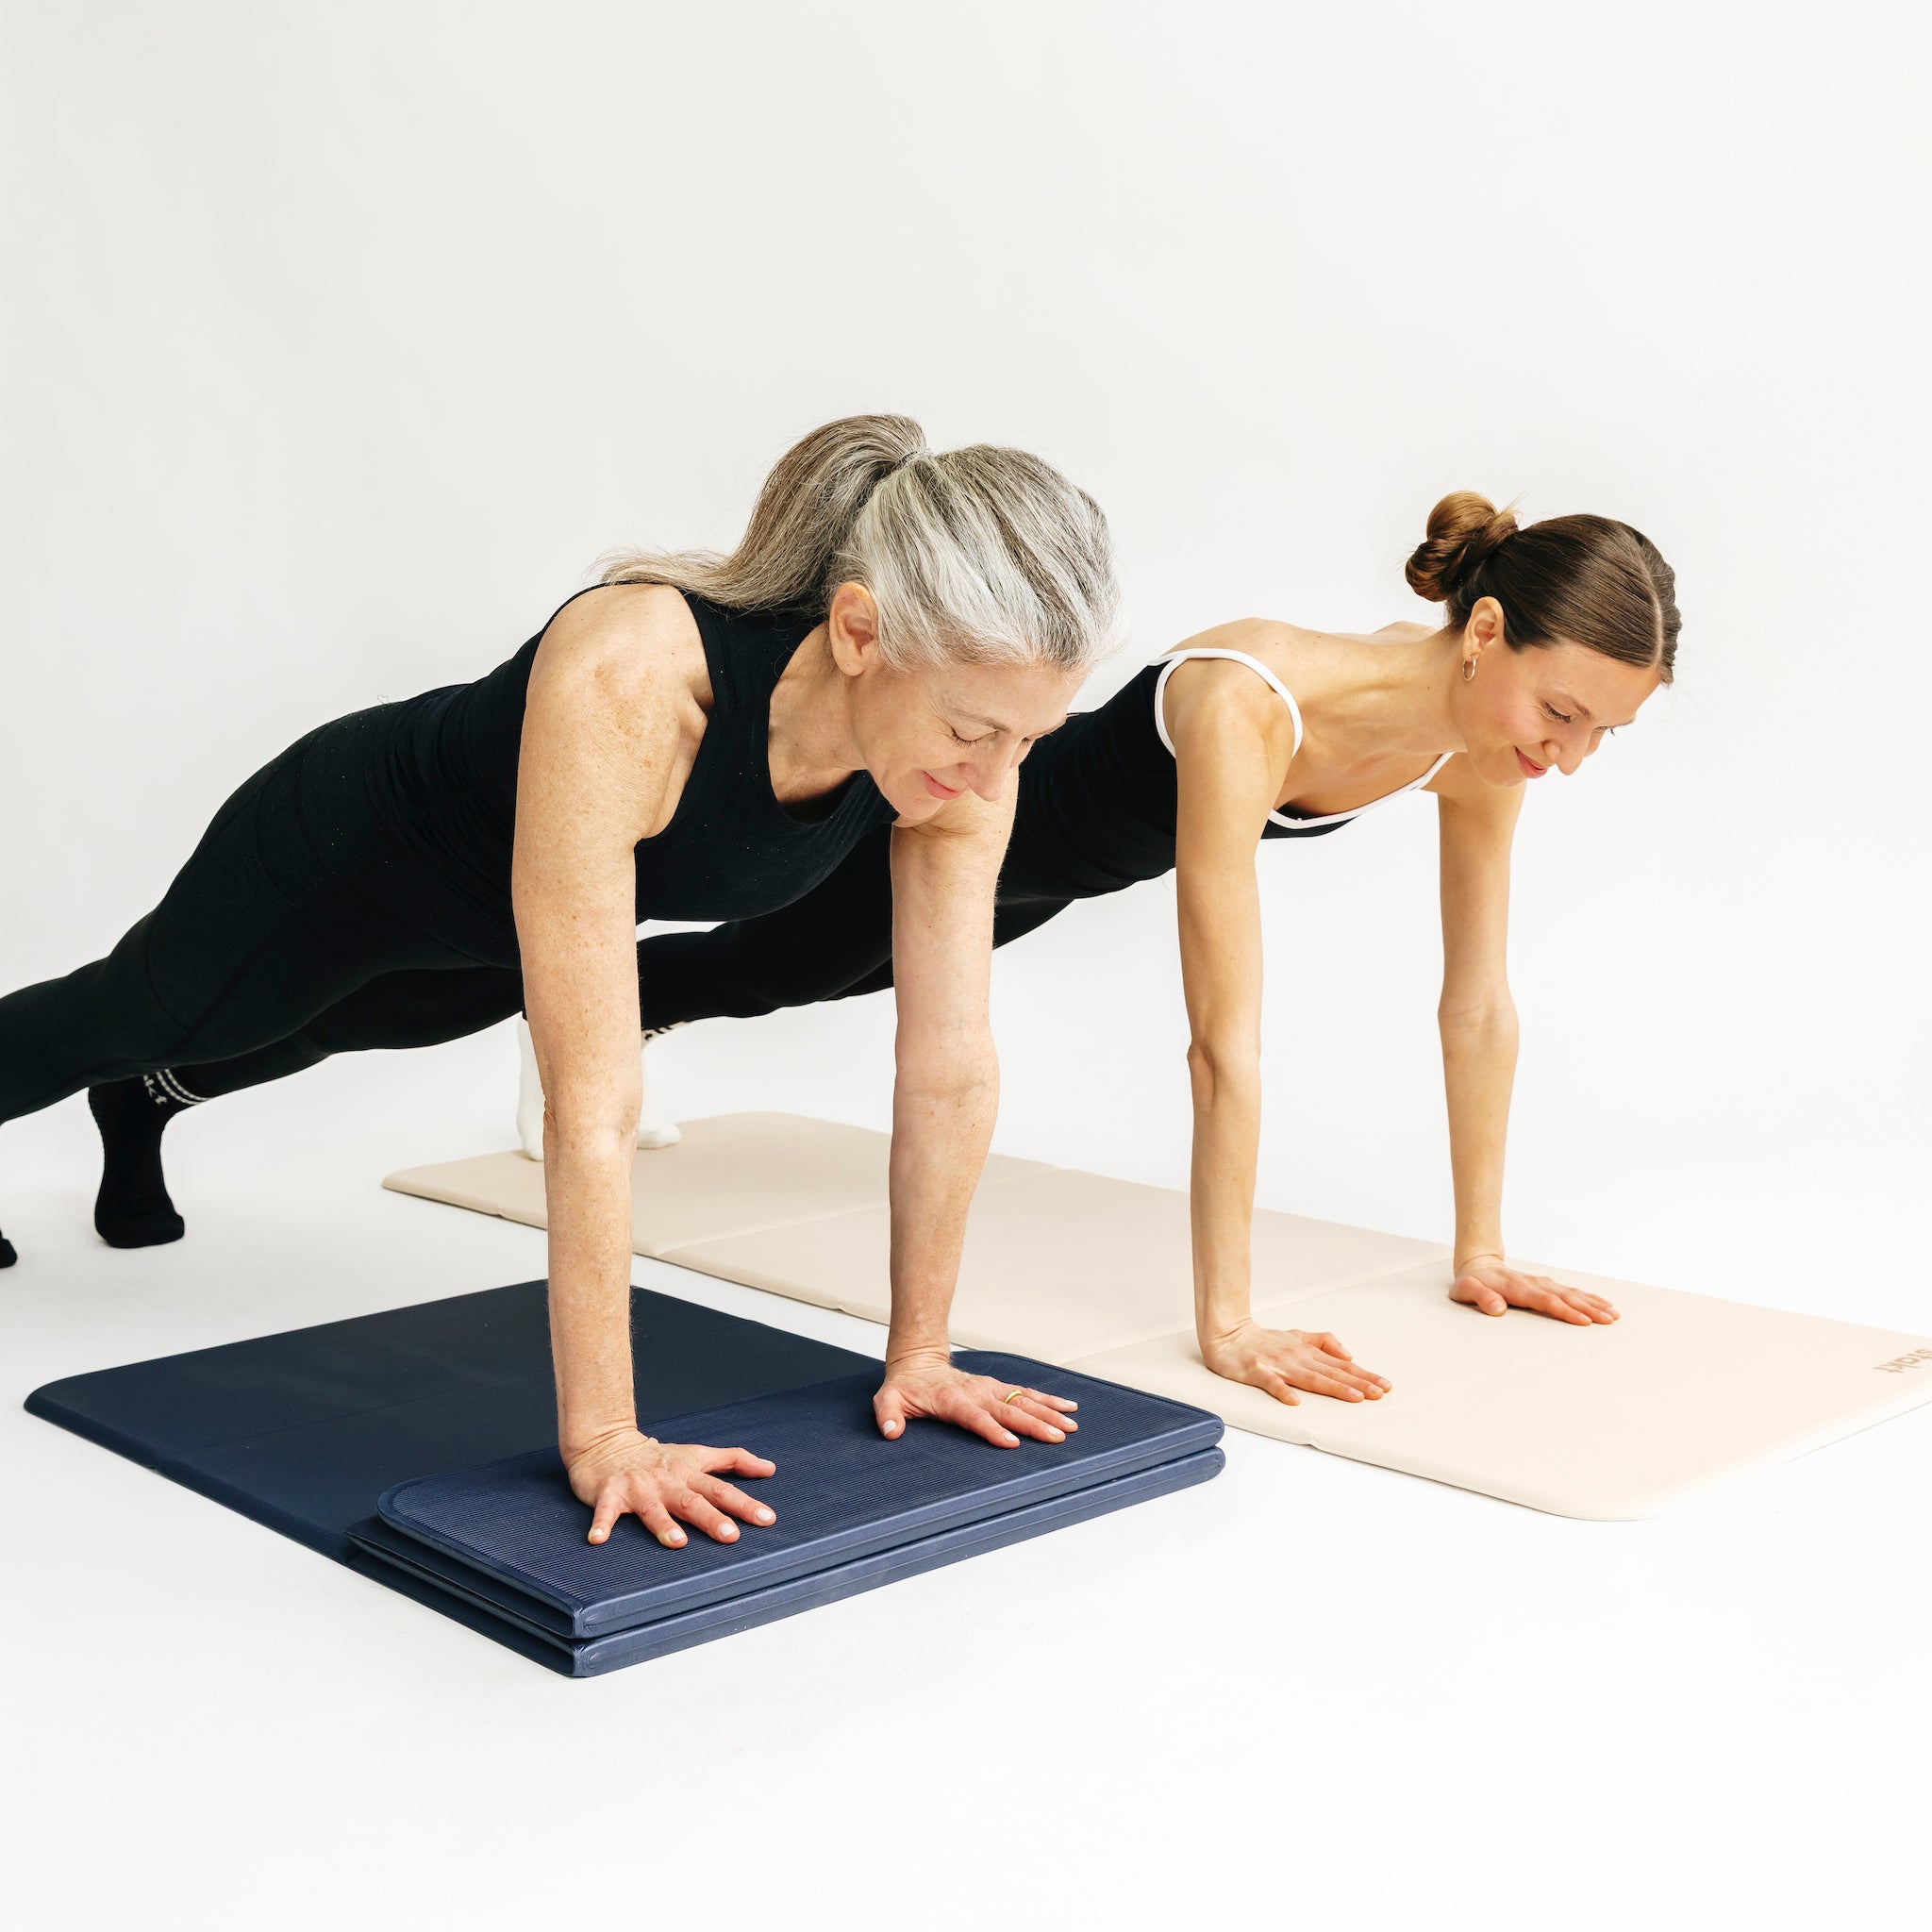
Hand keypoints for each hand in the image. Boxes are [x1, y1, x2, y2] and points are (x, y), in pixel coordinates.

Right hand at [566, 1427, 777, 1547]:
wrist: (607, 1442)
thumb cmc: (658, 1455)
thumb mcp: (698, 1454)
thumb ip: (733, 1461)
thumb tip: (770, 1469)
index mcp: (688, 1474)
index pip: (721, 1490)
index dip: (744, 1504)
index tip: (766, 1518)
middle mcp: (666, 1481)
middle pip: (691, 1501)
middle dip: (711, 1518)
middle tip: (730, 1536)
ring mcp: (637, 1487)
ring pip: (652, 1508)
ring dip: (663, 1524)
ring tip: (677, 1542)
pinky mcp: (608, 1493)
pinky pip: (605, 1511)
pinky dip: (601, 1524)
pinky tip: (598, 1540)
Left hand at [875, 1348, 1078, 1447]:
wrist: (918, 1363)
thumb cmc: (904, 1388)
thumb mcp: (887, 1401)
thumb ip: (887, 1416)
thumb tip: (891, 1433)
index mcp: (952, 1400)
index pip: (975, 1417)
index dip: (993, 1430)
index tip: (1012, 1443)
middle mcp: (976, 1392)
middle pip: (1008, 1410)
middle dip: (1034, 1424)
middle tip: (1057, 1438)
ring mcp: (989, 1388)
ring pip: (1023, 1400)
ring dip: (1047, 1413)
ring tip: (1071, 1425)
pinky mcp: (997, 1387)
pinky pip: (1025, 1393)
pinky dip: (1048, 1400)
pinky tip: (1068, 1408)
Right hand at [1200, 1321, 1390, 1405]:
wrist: (1227, 1334)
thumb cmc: (1263, 1340)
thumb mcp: (1297, 1336)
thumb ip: (1323, 1342)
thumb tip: (1349, 1353)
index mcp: (1307, 1351)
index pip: (1341, 1365)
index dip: (1363, 1375)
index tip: (1384, 1385)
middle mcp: (1296, 1357)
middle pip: (1331, 1373)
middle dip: (1357, 1383)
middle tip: (1379, 1393)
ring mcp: (1277, 1364)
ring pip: (1310, 1378)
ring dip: (1333, 1388)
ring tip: (1353, 1397)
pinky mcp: (1256, 1371)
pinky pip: (1271, 1383)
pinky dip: (1283, 1392)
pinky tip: (1295, 1401)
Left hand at [1450, 1254, 1617, 1324]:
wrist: (1477, 1264)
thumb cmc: (1471, 1282)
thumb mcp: (1466, 1290)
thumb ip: (1481, 1298)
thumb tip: (1498, 1309)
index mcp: (1517, 1288)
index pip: (1546, 1301)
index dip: (1565, 1311)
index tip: (1585, 1321)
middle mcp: (1534, 1284)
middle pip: (1565, 1297)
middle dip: (1589, 1309)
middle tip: (1610, 1319)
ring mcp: (1542, 1283)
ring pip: (1571, 1293)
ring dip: (1593, 1303)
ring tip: (1613, 1313)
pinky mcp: (1546, 1285)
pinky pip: (1570, 1291)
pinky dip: (1587, 1297)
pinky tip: (1602, 1303)